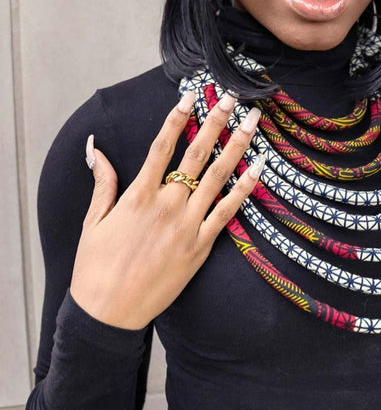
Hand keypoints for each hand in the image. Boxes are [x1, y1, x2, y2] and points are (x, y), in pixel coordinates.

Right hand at [70, 93, 261, 328]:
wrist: (108, 313)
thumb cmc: (96, 268)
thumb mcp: (93, 221)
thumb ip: (103, 183)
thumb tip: (96, 148)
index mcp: (138, 195)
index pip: (161, 146)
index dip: (177, 118)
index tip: (190, 95)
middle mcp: (165, 205)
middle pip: (196, 154)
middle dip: (216, 122)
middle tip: (231, 97)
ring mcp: (186, 225)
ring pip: (217, 177)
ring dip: (237, 146)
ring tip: (252, 122)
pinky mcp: (200, 247)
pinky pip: (227, 212)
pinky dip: (244, 189)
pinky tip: (258, 169)